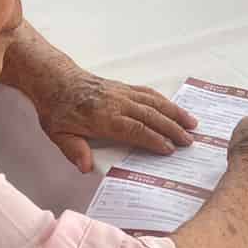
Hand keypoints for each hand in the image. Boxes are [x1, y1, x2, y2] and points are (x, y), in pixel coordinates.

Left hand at [40, 72, 197, 172]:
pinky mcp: (123, 87)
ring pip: (154, 102)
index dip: (153, 139)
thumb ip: (73, 150)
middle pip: (150, 115)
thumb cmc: (57, 109)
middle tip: (189, 141)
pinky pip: (148, 93)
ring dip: (174, 112)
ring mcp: (122, 92)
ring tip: (192, 123)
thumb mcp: (57, 133)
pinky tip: (174, 109)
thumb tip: (85, 167)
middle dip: (172, 128)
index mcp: (103, 117)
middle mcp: (117, 103)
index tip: (169, 150)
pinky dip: (164, 101)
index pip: (134, 129)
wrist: (55, 80)